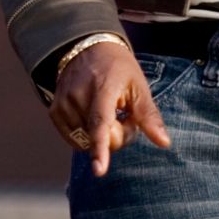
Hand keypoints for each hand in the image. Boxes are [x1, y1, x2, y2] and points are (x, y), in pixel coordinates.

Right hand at [50, 42, 169, 176]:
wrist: (87, 48)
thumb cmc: (118, 69)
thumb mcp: (138, 86)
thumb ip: (149, 116)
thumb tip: (164, 143)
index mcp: (102, 87)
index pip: (101, 122)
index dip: (100, 148)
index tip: (99, 170)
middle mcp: (78, 96)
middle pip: (100, 138)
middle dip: (117, 135)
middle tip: (124, 116)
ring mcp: (63, 104)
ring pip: (86, 142)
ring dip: (100, 136)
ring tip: (106, 112)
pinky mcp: (54, 112)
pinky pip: (74, 139)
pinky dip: (86, 135)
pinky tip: (92, 116)